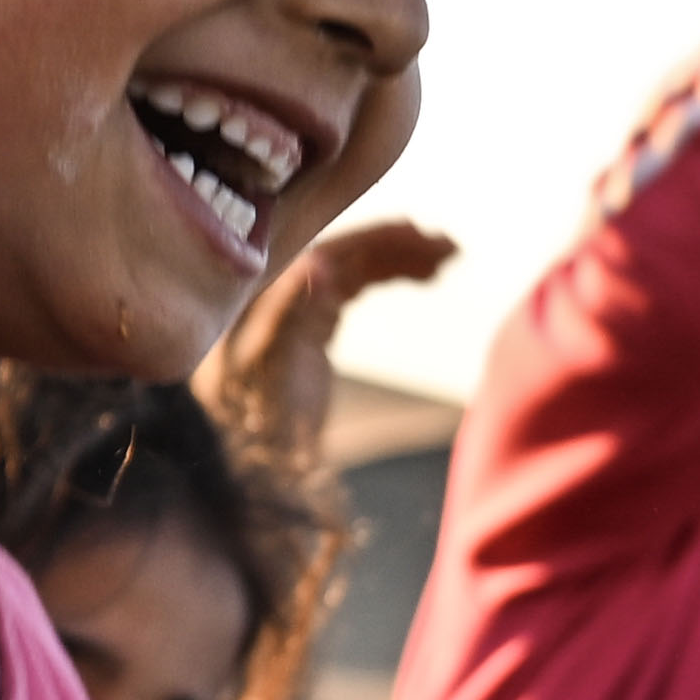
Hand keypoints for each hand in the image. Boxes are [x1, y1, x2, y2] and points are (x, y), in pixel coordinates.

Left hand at [196, 217, 453, 509]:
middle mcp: (280, 293)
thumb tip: (319, 261)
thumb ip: (287, 313)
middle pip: (346, 254)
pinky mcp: (310, 330)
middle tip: (449, 248)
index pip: (330, 251)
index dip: (376, 238)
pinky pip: (353, 288)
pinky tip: (421, 278)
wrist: (250, 466)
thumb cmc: (253, 420)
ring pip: (354, 268)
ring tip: (445, 261)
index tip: (421, 233)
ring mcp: (295, 310)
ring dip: (399, 258)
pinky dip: (386, 277)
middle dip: (396, 246)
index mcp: (268, 295)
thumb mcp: (268, 369)